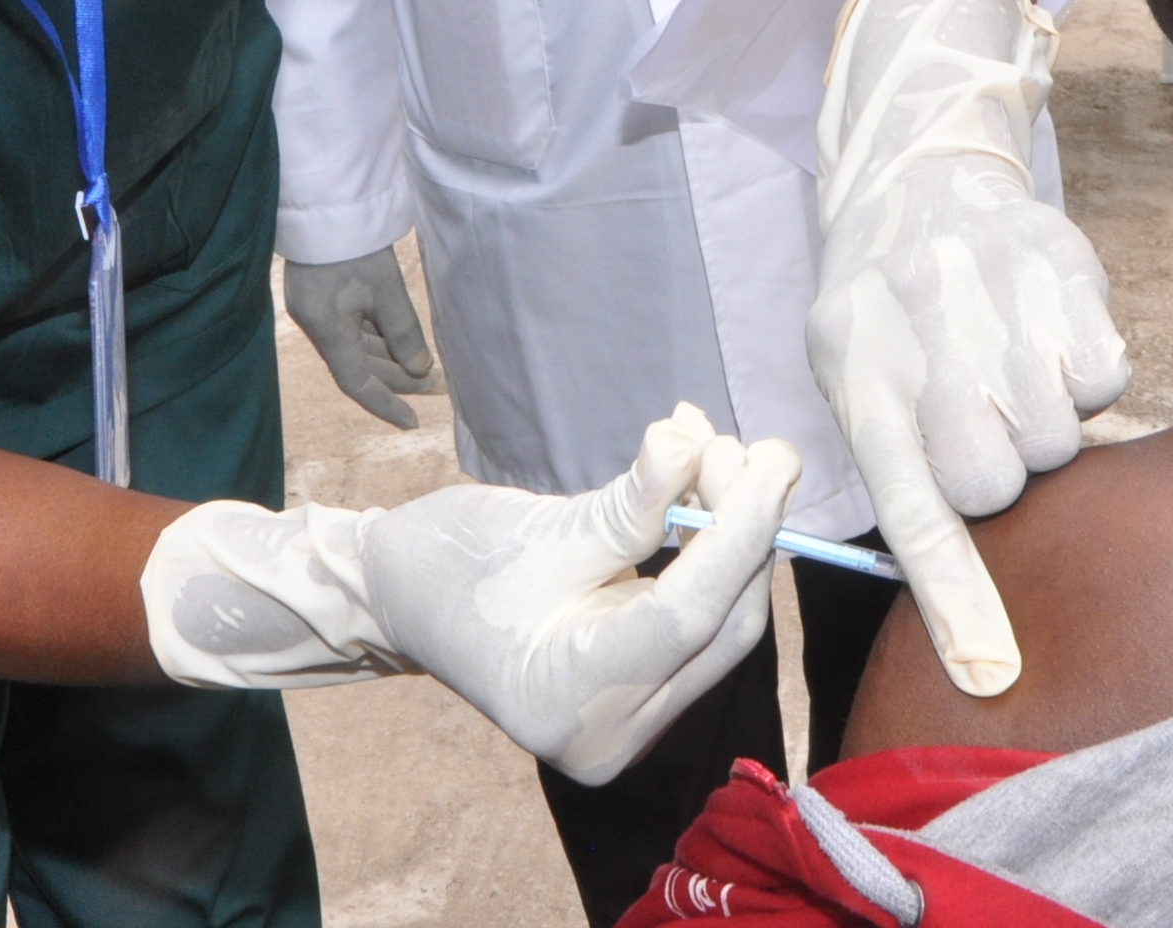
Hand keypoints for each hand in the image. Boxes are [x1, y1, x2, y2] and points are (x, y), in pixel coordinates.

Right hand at [142, 405, 799, 783]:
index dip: (742, 529)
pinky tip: (700, 492)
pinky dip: (707, 558)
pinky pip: (698, 626)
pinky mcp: (640, 699)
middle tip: (740, 447)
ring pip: (722, 627)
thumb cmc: (453, 563)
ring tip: (715, 455)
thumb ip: (630, 499)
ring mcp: (629, 725)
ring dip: (733, 538)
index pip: (689, 613)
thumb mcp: (542, 526)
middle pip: (722, 627)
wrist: (398, 600)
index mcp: (572, 699)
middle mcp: (611, 733)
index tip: (774, 458)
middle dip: (744, 531)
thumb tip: (698, 439)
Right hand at [282, 246, 440, 427]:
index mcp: (326, 328)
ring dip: (389, 359)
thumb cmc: (355, 243)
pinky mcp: (322, 295)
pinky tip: (400, 343)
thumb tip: (420, 370)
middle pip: (358, 366)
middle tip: (438, 385)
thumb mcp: (386, 287)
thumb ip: (403, 332)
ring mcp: (317, 310)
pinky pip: (351, 329)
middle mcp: (317, 324)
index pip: (355, 383)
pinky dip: (377, 339)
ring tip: (427, 368)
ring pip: (356, 347)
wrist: (324, 200)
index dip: (384, 405)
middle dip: (397, 379)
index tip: (412, 422)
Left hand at [809, 0, 1127, 698]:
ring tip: (1009, 366)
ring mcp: (998, 299)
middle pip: (1000, 482)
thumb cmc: (882, 301)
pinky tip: (1050, 335)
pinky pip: (1107, 376)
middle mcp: (927, 337)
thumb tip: (958, 578)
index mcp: (860, 376)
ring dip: (1047, 420)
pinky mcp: (1064, 269)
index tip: (989, 669)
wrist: (917, 170)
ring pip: (1061, 435)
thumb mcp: (852, 372)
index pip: (913, 506)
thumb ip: (900, 463)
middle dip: (1003, 473)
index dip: (956, 595)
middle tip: (986, 423)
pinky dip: (1091, 373)